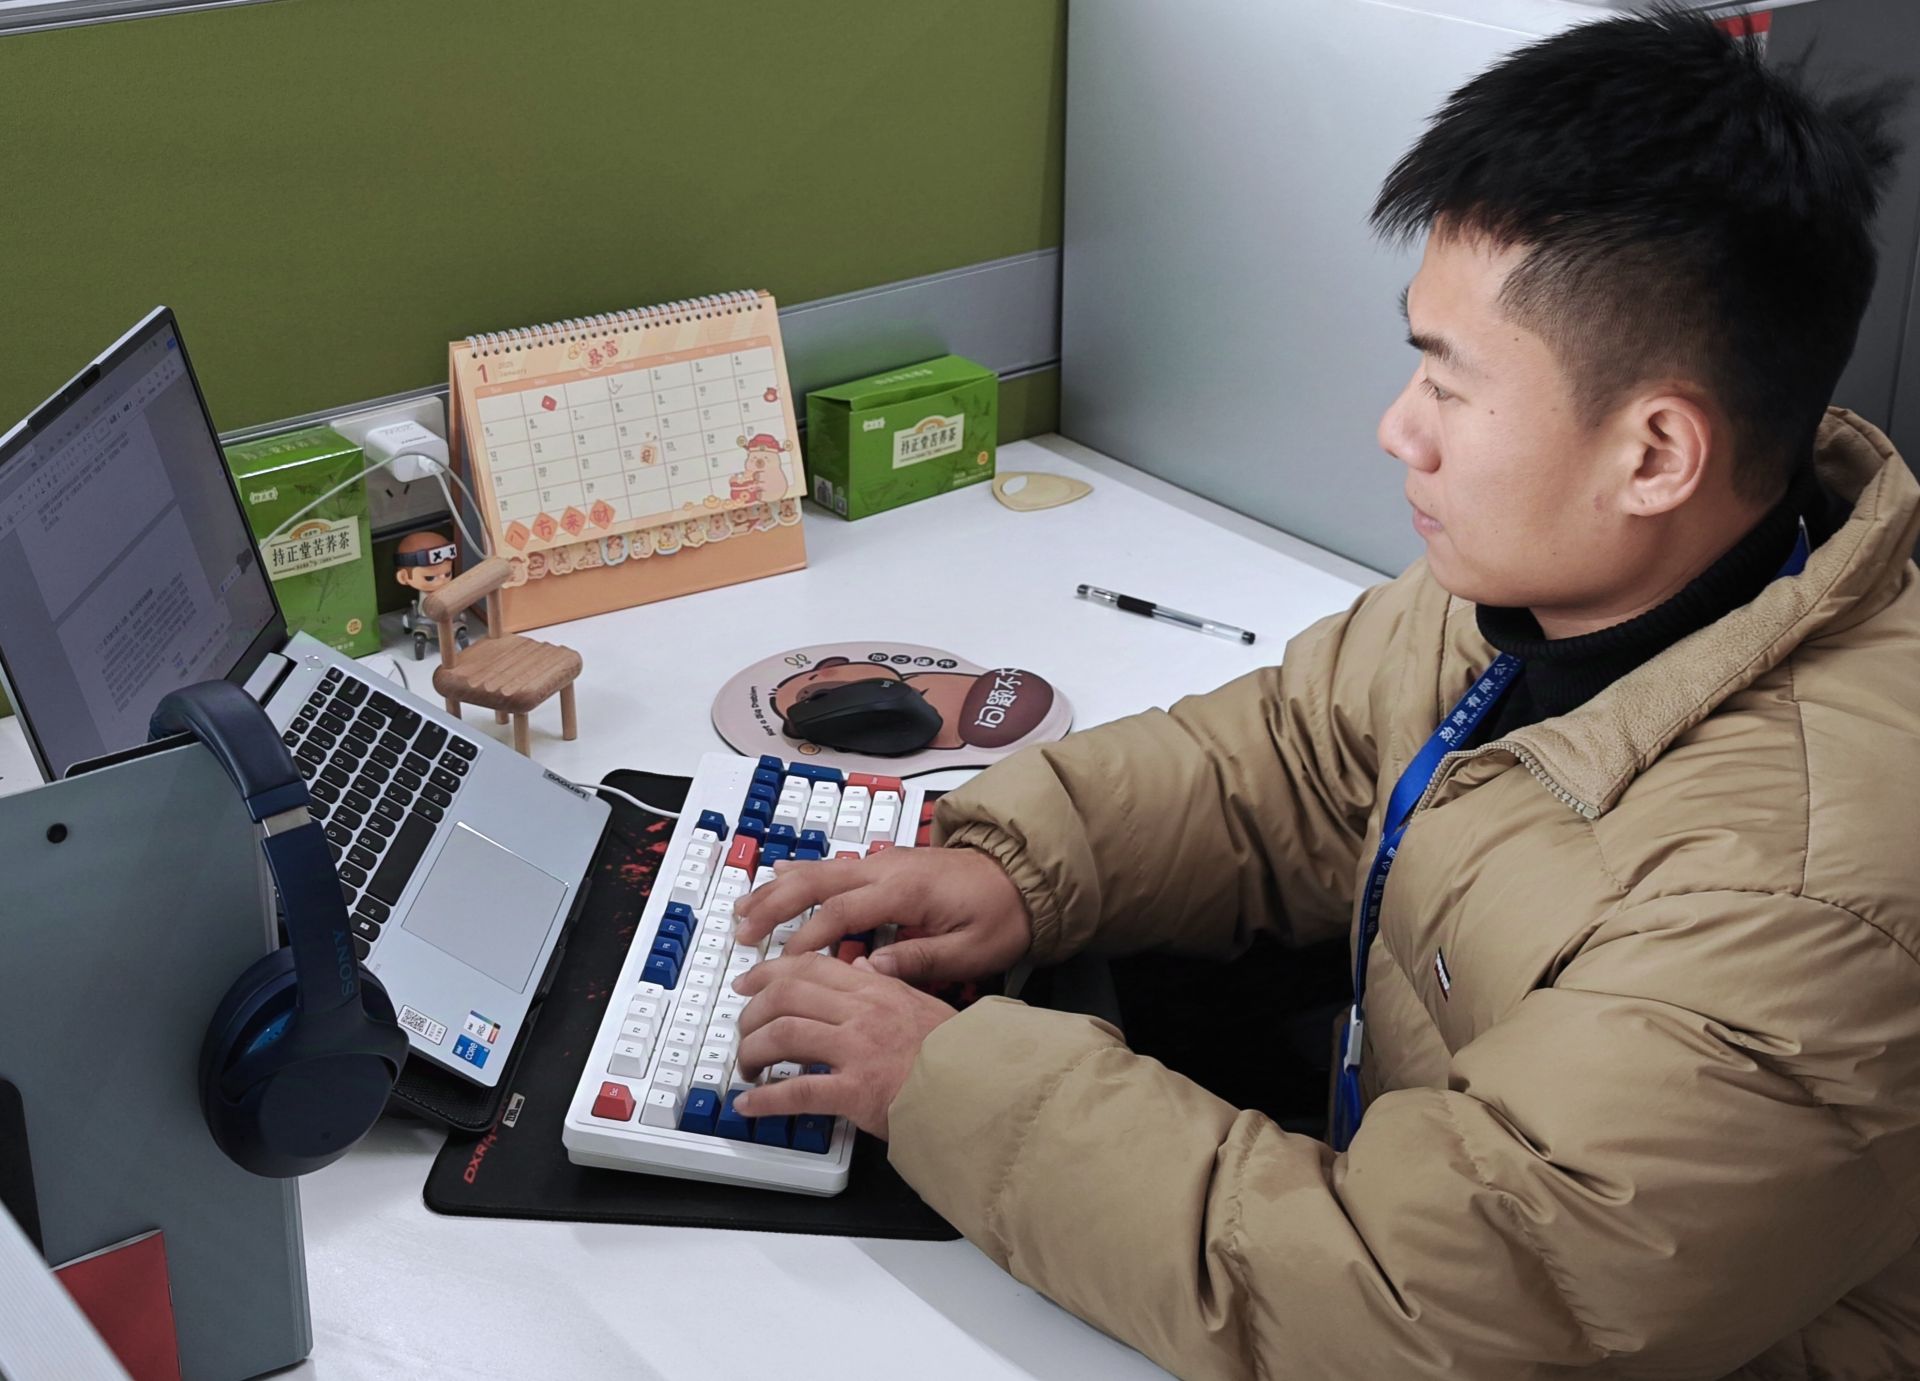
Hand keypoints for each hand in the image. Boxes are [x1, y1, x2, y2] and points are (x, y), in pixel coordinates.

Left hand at [731, 952, 956, 1138]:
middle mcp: (862, 1013)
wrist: (980, 1087)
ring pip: (783, 1035)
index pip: (809, 967)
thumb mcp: (921, 1002)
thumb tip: (863, 967)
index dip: (769, 973)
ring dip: (753, 1051)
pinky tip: (750, 1104)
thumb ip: (887, 985)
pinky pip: (798, 1091)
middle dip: (752, 1012)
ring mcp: (857, 1050)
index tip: (748, 982)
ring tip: (747, 1066)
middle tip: (742, 1029)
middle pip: (786, 995)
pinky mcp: (856, 1091)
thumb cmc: (956, 1051)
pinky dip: (766, 1099)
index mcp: (876, 989)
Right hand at [733, 846, 1032, 985]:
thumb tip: (871, 972)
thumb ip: (921, 960)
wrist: (1025, 876)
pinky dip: (800, 873)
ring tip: (744, 909)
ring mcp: (885, 861)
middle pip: (817, 880)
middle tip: (743, 933)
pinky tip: (777, 877)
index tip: (782, 965)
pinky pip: (832, 865)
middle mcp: (888, 867)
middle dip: (775, 906)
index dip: (808, 938)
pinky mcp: (886, 863)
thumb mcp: (972, 949)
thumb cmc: (1003, 915)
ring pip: (818, 869)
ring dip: (778, 888)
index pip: (842, 911)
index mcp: (906, 888)